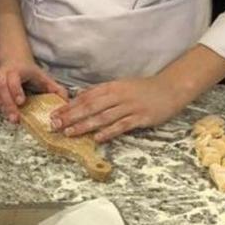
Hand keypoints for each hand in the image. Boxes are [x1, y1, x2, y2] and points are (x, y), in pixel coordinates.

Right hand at [0, 56, 66, 122]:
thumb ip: (54, 88)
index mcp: (17, 71)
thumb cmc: (28, 72)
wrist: (12, 60)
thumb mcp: (43, 77)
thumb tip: (65, 100)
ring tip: (9, 116)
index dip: (16, 90)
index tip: (21, 102)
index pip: (13, 79)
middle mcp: (3, 74)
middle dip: (7, 104)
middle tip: (15, 119)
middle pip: (1, 88)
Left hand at [50, 75, 196, 143]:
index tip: (54, 114)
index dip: (69, 106)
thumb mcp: (120, 85)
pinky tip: (97, 138)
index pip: (85, 97)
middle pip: (90, 107)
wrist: (170, 88)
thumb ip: (101, 91)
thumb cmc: (143, 89)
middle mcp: (118, 96)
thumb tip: (80, 96)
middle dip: (70, 116)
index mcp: (112, 87)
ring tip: (69, 133)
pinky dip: (108, 132)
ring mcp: (129, 107)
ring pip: (103, 117)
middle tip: (55, 125)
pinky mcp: (141, 118)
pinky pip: (122, 125)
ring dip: (84, 125)